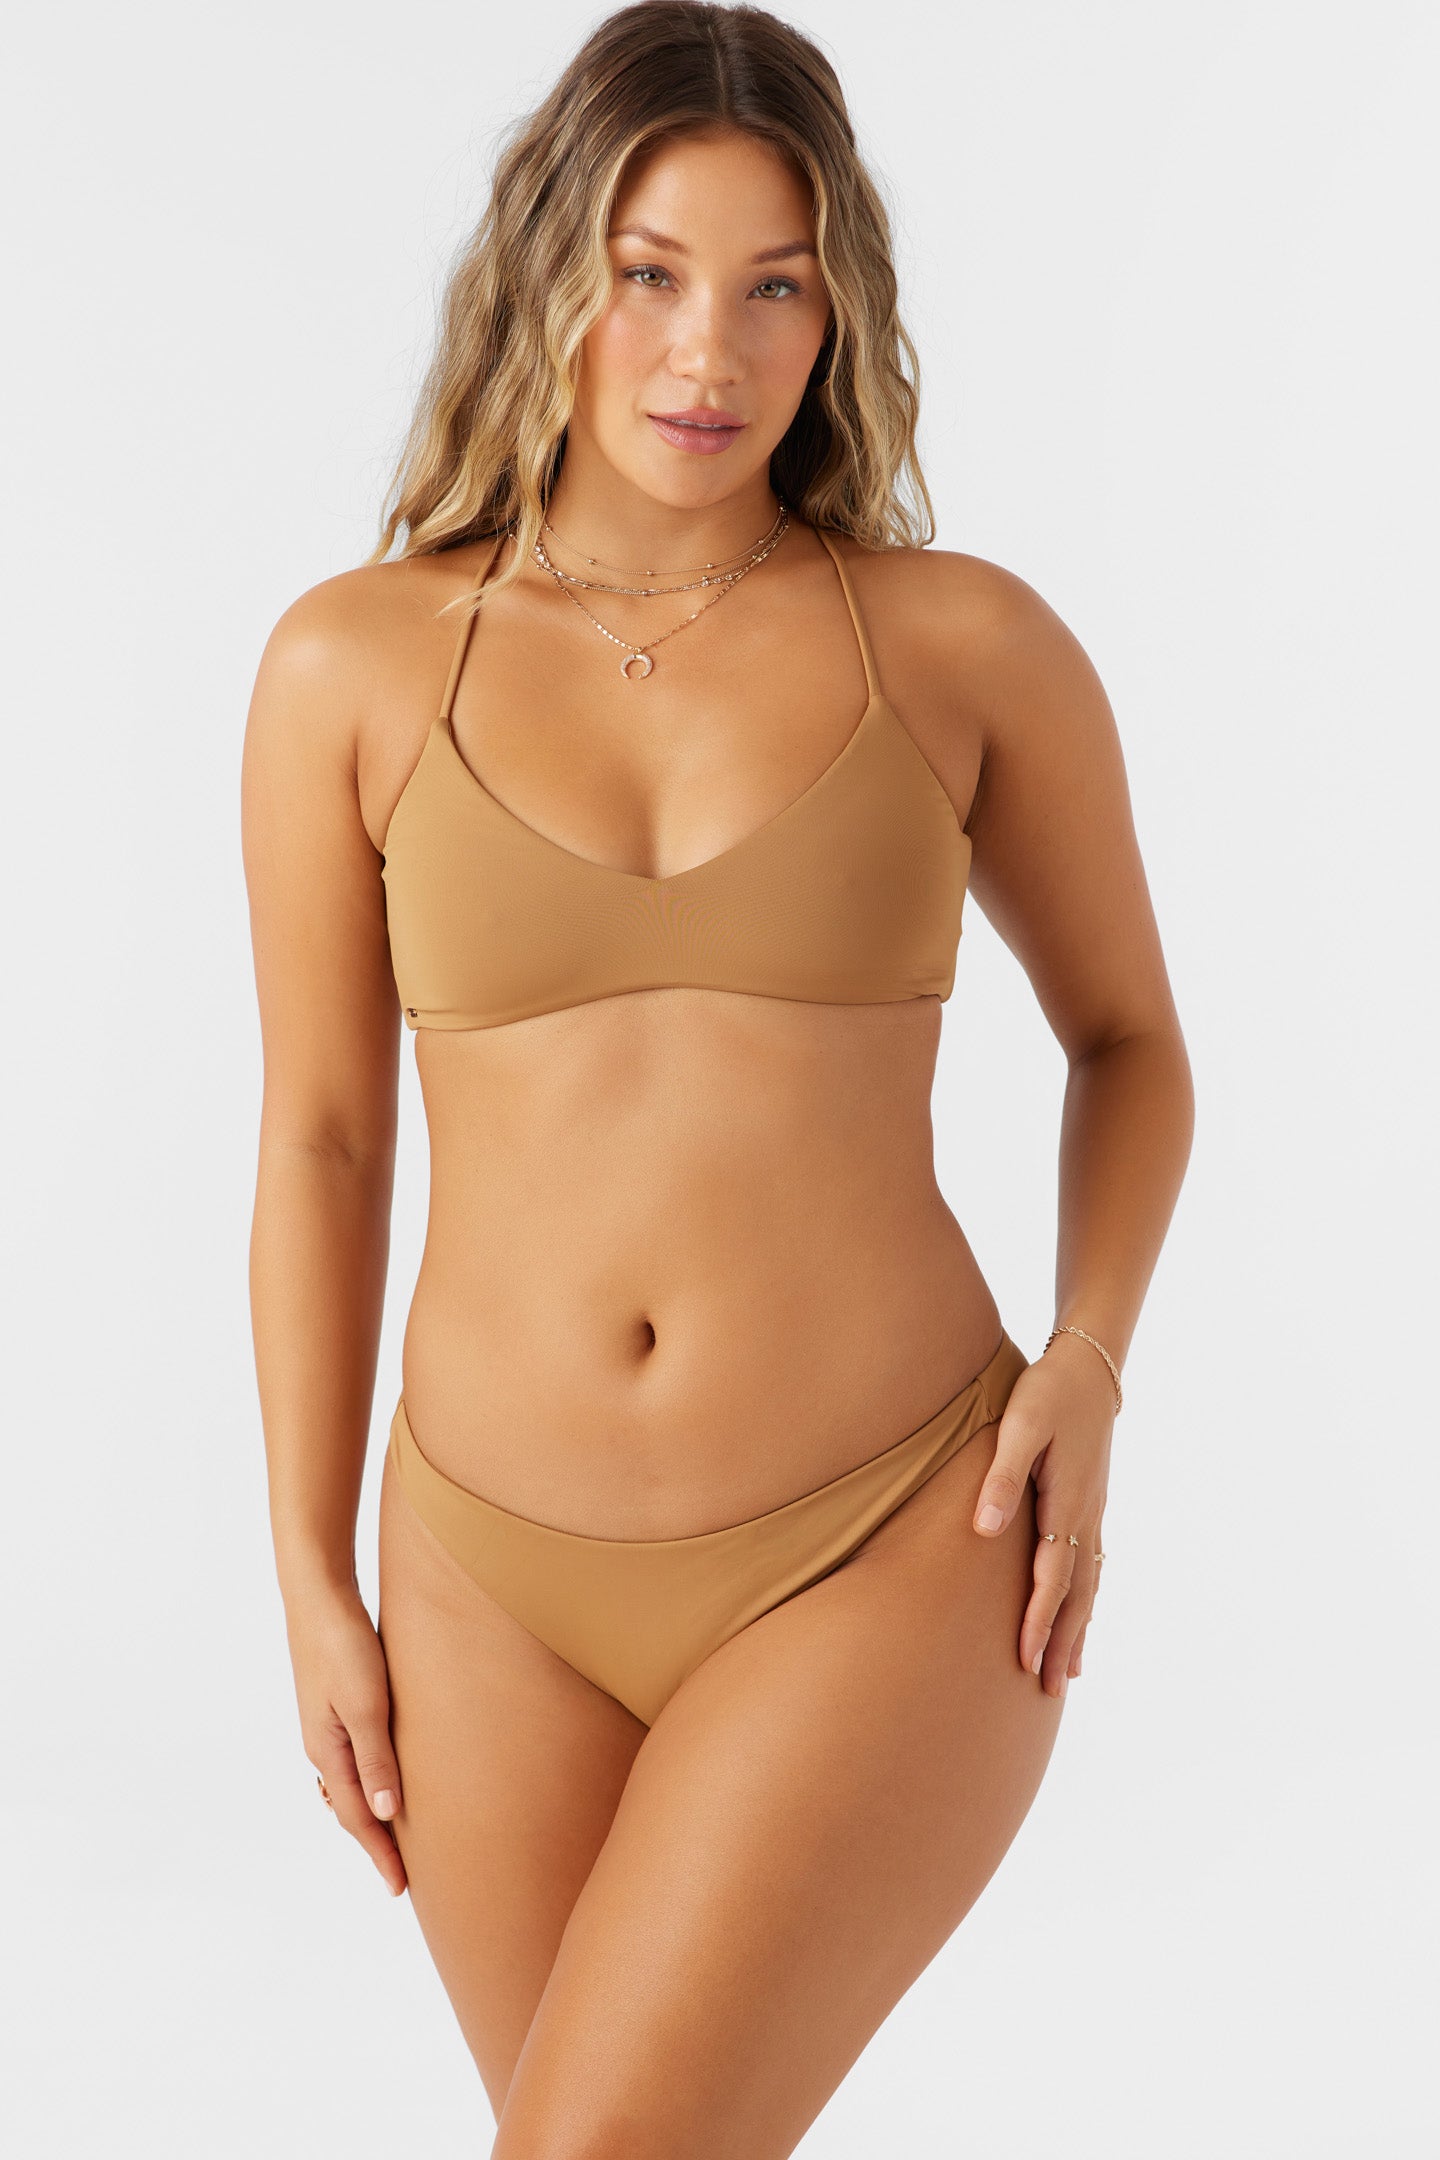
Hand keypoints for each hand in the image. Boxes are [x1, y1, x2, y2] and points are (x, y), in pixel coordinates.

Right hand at [283, 1581, 407, 1895]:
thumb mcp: (366, 1704)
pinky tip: (382, 1776)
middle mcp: (322, 1745)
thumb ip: (375, 1758)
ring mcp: (326, 1724)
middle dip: (375, 1843)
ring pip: (350, 1783)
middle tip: (403, 1875)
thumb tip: (384, 1814)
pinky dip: (368, 1780)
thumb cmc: (345, 1645)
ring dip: (371, 1812)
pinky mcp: (335, 1703)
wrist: (319, 1593)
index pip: (356, 1818)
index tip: (402, 1889)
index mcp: (328, 1751)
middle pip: (350, 1807)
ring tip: (395, 1836)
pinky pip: (352, 1757)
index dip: (380, 1853)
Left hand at [970, 1333, 1114, 1696]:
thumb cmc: (1049, 1393)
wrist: (1092, 1366)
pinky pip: (1094, 1565)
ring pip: (1089, 1584)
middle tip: (1048, 1690)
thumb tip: (984, 1530)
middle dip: (1061, 1641)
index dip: (1037, 1620)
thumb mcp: (1020, 1426)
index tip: (1023, 1660)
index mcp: (1067, 1503)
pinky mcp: (1092, 1504)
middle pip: (1076, 1593)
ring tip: (1069, 1672)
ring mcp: (1094, 1512)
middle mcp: (1086, 1516)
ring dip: (1078, 1629)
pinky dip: (1088, 1599)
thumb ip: (1001, 1477)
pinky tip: (1084, 1615)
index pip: (1051, 1576)